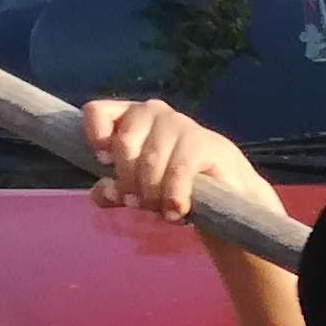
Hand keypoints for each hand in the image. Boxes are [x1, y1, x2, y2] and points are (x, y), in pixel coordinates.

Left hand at [85, 98, 274, 230]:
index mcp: (130, 117)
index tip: (105, 164)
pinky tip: (176, 212)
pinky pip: (178, 170)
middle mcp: (153, 112)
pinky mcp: (204, 143)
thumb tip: (102, 192)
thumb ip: (114, 192)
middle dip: (128, 181)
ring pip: (150, 160)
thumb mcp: (138, 191)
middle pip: (124, 143)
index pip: (97, 111)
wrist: (229, 194)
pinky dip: (173, 195)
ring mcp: (180, 124)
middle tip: (137, 205)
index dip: (96, 137)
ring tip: (160, 214)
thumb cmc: (174, 185)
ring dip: (151, 194)